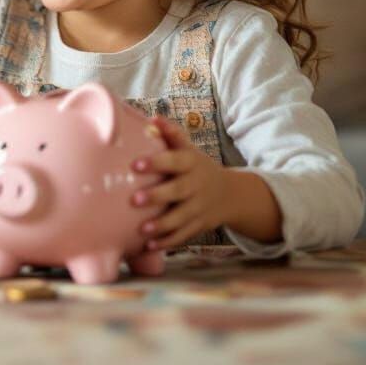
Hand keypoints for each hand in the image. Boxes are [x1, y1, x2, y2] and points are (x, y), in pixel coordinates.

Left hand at [130, 115, 230, 249]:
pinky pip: (184, 236)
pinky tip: (150, 246)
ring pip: (182, 218)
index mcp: (191, 163)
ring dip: (162, 225)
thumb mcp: (188, 149)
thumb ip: (171, 134)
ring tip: (142, 230)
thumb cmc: (195, 166)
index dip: (156, 162)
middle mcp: (196, 185)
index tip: (134, 164)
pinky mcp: (199, 226)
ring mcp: (199, 207)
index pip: (174, 160)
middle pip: (178, 191)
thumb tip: (152, 118)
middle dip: (158, 196)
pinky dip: (168, 242)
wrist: (231, 194)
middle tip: (134, 200)